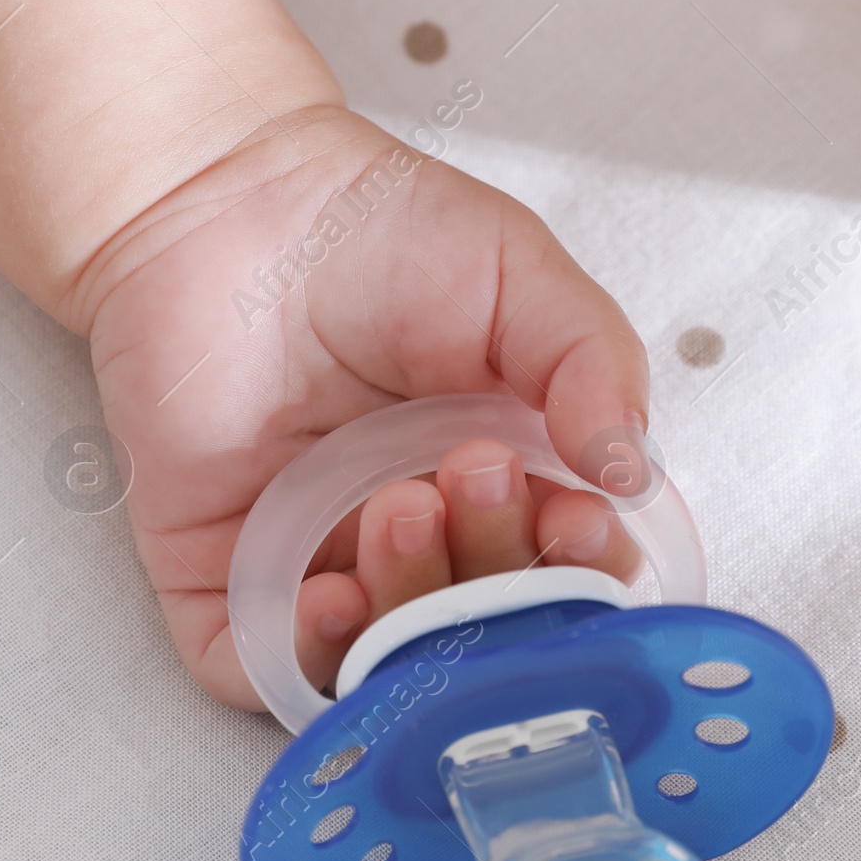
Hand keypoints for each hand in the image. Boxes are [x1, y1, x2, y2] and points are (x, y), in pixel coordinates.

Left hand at [81, 104, 648, 708]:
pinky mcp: (226, 572)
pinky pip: (265, 666)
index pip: (565, 573)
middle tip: (474, 476)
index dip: (582, 571)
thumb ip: (592, 362)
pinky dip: (307, 657)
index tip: (578, 520)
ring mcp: (323, 561)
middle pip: (485, 624)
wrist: (229, 193)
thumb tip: (633, 475)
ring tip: (400, 506)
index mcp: (503, 479)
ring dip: (412, 609)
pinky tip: (331, 596)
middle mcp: (421, 536)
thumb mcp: (522, 275)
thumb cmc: (374, 227)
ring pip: (388, 657)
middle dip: (497, 572)